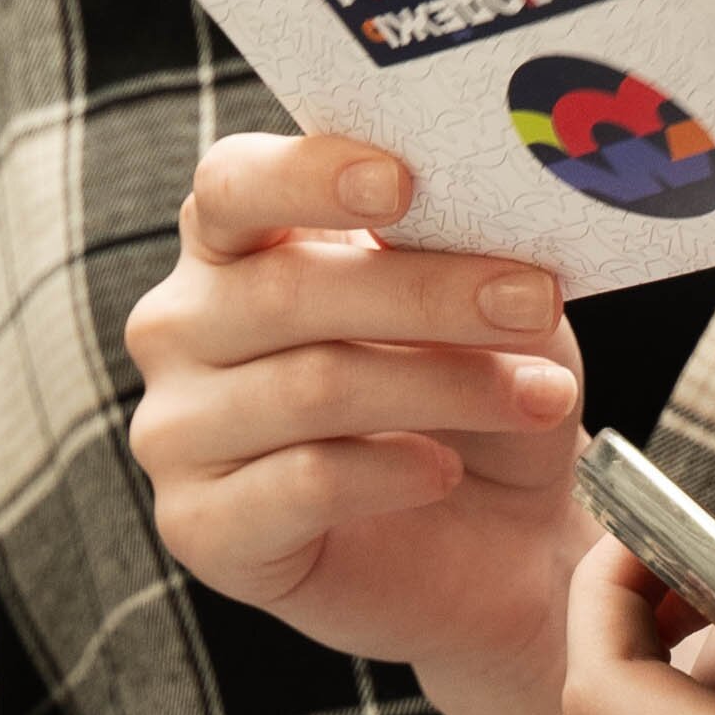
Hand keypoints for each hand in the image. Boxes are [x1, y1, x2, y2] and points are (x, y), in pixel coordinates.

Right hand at [122, 131, 591, 691]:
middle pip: (285, 291)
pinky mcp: (201, 528)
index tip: (400, 183)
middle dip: (427, 294)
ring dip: (446, 387)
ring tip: (537, 397)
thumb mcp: (479, 297)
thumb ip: (441, 242)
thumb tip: (430, 210)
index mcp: (232, 240)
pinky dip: (395, 471)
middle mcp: (182, 326)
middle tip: (533, 301)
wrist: (495, 537)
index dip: (307, 177)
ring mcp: (177, 430)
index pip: (233, 184)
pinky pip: (303, 483)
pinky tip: (445, 471)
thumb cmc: (474, 384)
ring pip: (310, 387)